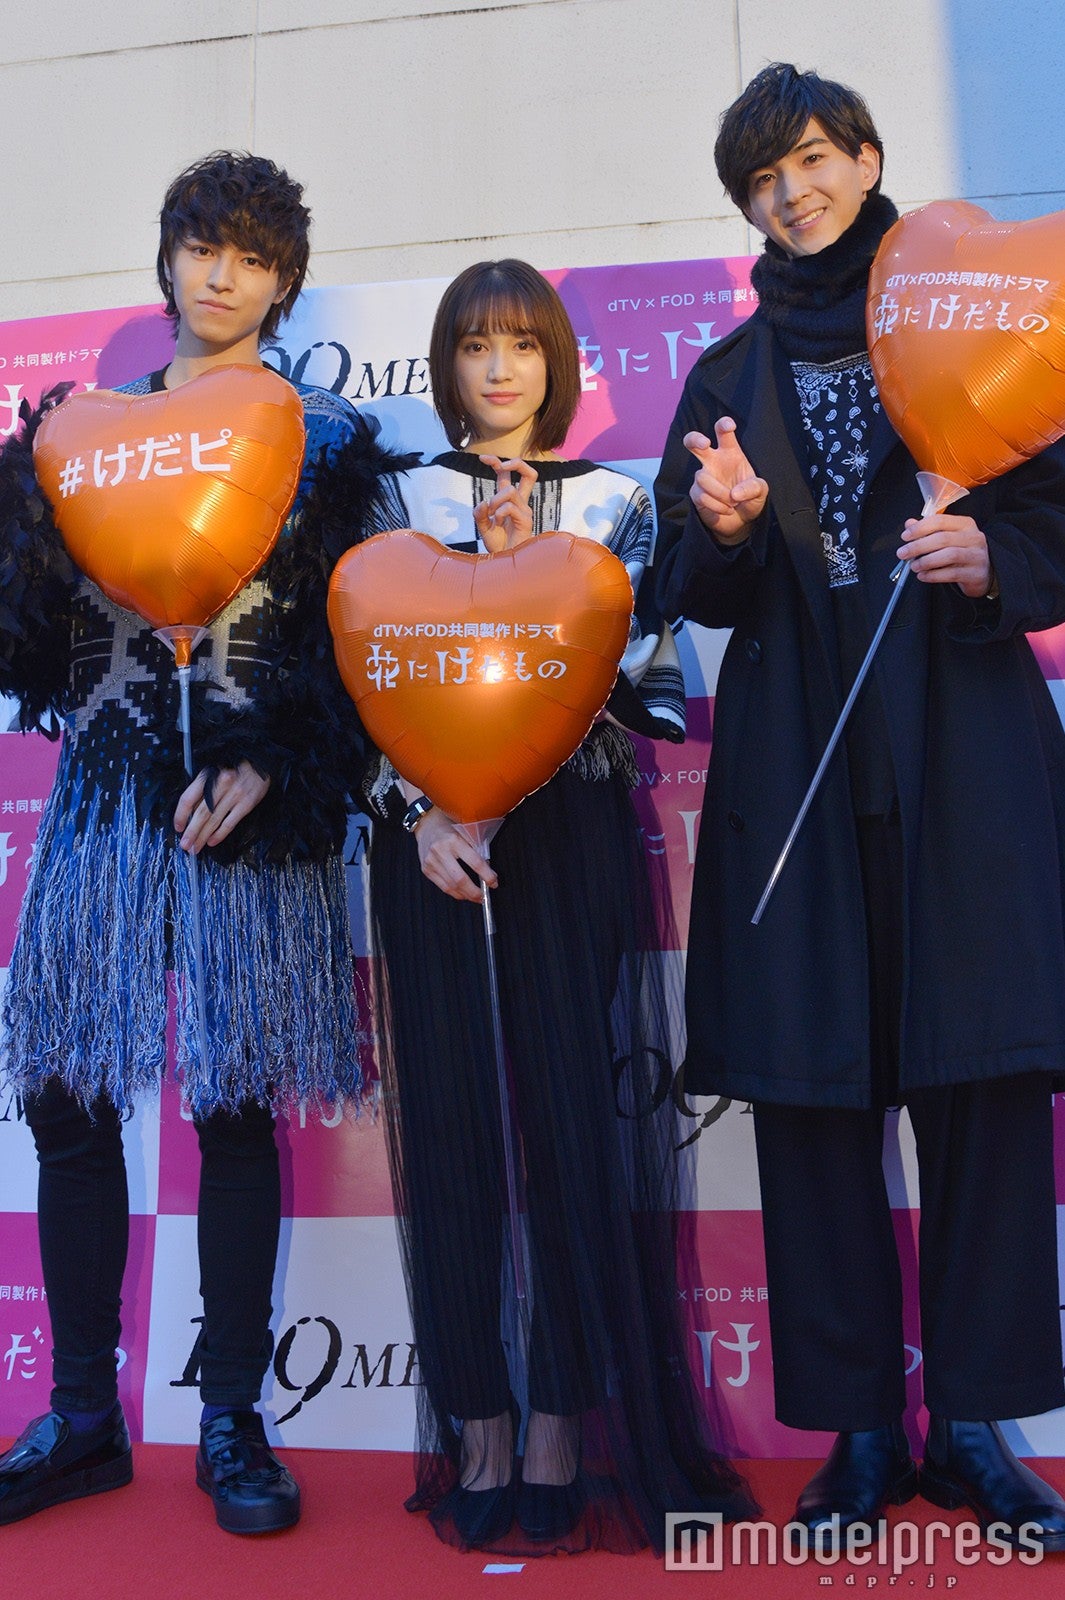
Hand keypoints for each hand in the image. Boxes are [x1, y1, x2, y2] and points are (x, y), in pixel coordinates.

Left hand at [174, 762, 270, 853]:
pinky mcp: (246, 803)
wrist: (261, 764)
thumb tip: (189, 815)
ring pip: (214, 820)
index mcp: (208, 776)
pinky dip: (220, 834)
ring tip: (195, 847)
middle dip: (191, 832)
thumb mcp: (215, 773)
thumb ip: (203, 791)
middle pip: (201, 813)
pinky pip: (230, 823)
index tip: (178, 827)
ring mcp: (234, 795)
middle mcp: (220, 784)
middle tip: (185, 845)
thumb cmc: (234, 769)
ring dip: (203, 836)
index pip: (188, 798)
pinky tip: (212, 842)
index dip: (180, 815)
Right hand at [413, 807, 496, 902]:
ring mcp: (431, 861)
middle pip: (460, 879)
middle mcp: (441, 851)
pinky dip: (454, 893)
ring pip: (451, 886)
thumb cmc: (448, 827)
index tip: (493, 882)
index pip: (475, 862)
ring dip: (465, 895)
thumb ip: (475, 850)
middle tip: (483, 896)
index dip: (487, 875)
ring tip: (475, 897)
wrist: (427, 824)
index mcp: (454, 840)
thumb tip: (488, 872)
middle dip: (474, 892)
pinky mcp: (426, 869)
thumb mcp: (465, 833)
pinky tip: (462, 894)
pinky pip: (442, 886)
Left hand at [474, 456, 536, 550]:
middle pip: (530, 473)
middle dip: (516, 463)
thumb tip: (483, 502)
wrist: (504, 562)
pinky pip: (510, 507)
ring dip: (495, 500)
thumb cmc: (496, 544)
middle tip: (500, 467)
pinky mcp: (526, 520)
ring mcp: (525, 510)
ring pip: (509, 490)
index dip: (497, 462)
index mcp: (509, 500)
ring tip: (491, 515)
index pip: (507, 474)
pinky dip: (498, 513)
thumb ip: (479, 513)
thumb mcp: (482, 526)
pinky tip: (497, 523)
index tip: (482, 458)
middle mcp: (519, 502)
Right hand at [685, 418, 768, 542]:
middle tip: (704, 444)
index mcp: (730, 453)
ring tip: (733, 503)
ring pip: (702, 477)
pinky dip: (717, 506)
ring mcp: (703, 476)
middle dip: (695, 439)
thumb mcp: (760, 492)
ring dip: (720, 493)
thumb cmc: (750, 499)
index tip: (729, 425)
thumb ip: (753, 488)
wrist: (740, 521)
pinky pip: (701, 496)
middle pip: (694, 442)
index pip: (723, 434)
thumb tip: (734, 493)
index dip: (724, 425)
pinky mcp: (695, 493)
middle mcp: (713, 461)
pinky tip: (727, 510)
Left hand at [896, 514, 992, 598]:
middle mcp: (973, 537)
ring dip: (926, 561)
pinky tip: (923, 576)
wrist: (984, 573)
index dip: (920, 528)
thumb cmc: (962, 552)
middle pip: (942, 538)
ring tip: (913, 566)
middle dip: (918, 546)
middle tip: (903, 553)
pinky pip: (952, 574)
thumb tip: (909, 524)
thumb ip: (928, 530)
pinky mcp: (976, 573)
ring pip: (949, 555)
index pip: (940, 521)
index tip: (905, 536)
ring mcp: (977, 555)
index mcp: (965, 524)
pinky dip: (934, 575)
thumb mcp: (947, 538)